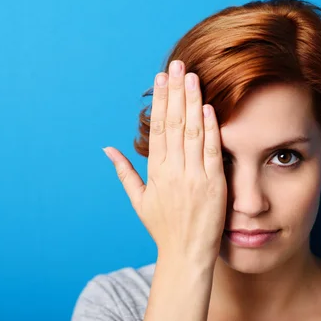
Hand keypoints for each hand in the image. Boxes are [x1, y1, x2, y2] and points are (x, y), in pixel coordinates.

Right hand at [103, 60, 226, 265]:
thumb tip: (106, 148)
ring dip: (192, 102)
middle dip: (175, 92)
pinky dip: (210, 129)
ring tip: (192, 76)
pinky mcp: (213, 185)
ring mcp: (194, 177)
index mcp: (155, 173)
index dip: (160, 102)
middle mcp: (173, 171)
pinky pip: (211, 152)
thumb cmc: (162, 229)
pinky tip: (208, 108)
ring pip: (191, 133)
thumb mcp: (138, 200)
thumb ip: (124, 172)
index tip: (161, 79)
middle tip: (176, 65)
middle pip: (173, 124)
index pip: (158, 129)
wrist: (186, 255)